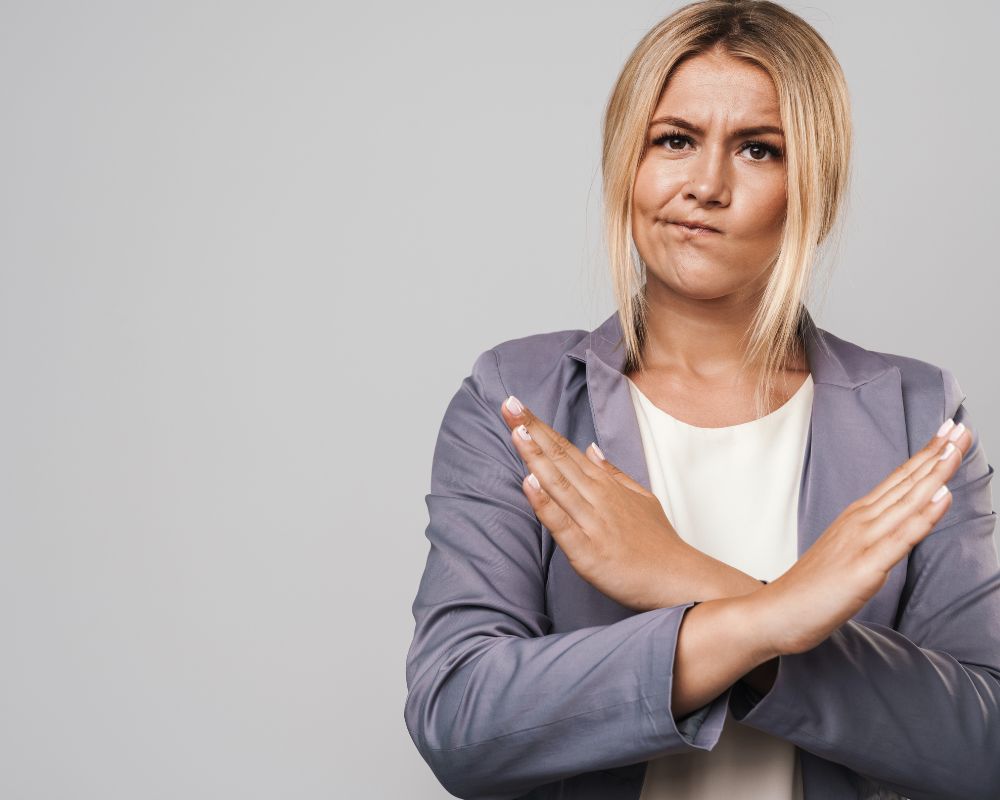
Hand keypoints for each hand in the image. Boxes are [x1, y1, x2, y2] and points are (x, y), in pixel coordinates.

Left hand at [500, 393, 709, 611]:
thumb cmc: (657, 543)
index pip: (566, 449)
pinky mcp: (588, 551)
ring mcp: (592, 523)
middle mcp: (597, 498)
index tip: (517, 405)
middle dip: (532, 431)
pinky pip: (562, 524)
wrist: (678, 579)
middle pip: (559, 459)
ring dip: (535, 457)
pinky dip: (545, 503)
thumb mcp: (640, 498)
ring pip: (558, 484)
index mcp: (604, 486)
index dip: (540, 427)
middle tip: (509, 404)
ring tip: (516, 430)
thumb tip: (591, 448)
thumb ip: (612, 473)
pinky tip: (529, 483)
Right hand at [753, 420, 971, 656]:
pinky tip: (942, 496)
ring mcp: (862, 542)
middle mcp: (860, 522)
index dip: (926, 455)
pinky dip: (923, 515)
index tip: (948, 431)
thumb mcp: (845, 553)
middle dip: (936, 454)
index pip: (898, 480)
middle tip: (960, 427)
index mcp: (856, 518)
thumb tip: (896, 523)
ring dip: (934, 473)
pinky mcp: (864, 567)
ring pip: (906, 501)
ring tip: (955, 448)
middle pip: (905, 482)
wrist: (776, 612)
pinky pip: (900, 538)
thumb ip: (870, 536)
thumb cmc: (810, 588)